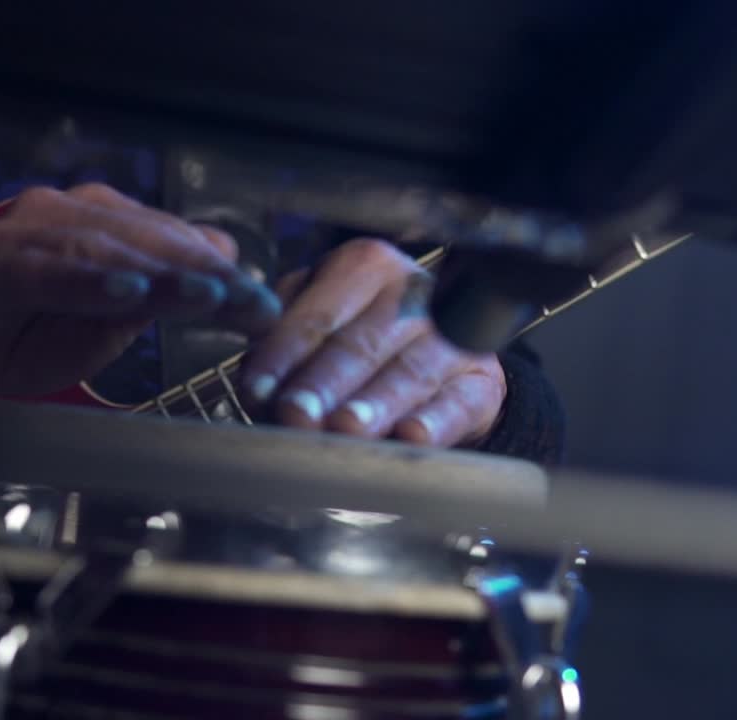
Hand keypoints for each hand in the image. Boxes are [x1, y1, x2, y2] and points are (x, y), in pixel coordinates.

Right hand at [0, 183, 280, 401]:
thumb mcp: (100, 328)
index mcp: (98, 228)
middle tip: (255, 305)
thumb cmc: (15, 338)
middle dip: (207, 276)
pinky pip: (42, 273)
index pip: (171, 247)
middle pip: (147, 243)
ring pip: (105, 252)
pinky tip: (125, 295)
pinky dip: (85, 282)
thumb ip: (154, 298)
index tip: (267, 308)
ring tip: (209, 296)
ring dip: (161, 275)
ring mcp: (24, 237)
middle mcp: (65, 217)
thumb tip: (222, 269)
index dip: (222, 276)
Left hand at [241, 238, 504, 447]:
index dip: (281, 356)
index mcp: (362, 268)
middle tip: (296, 414)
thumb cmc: (365, 336)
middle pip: (358, 346)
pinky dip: (436, 422)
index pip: (314, 317)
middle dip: (323, 384)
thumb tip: (254, 379)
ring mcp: (451, 338)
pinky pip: (457, 402)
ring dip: (375, 404)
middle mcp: (410, 294)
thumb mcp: (322, 318)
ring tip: (347, 429)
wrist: (443, 357)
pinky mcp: (482, 381)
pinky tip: (413, 437)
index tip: (256, 391)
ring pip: (407, 373)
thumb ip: (284, 341)